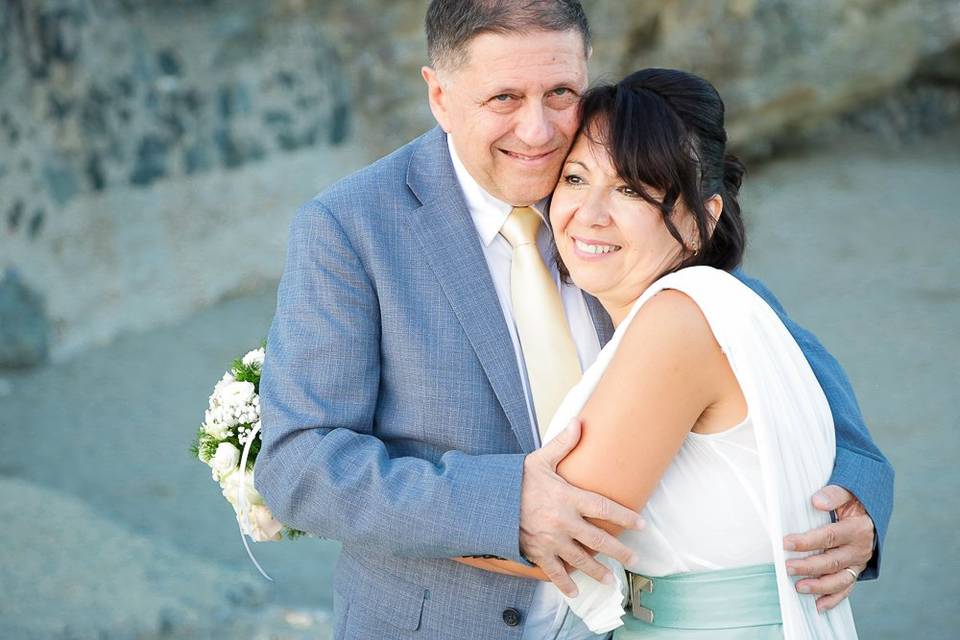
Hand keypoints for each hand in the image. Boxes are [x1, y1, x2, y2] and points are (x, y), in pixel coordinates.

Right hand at [519, 419, 644, 596]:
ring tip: (611, 580)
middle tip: (634, 559)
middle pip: (599, 540)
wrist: (488, 501)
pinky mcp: (538, 553)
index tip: (640, 525)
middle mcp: (564, 522)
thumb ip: (562, 444)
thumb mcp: (539, 459)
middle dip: (619, 551)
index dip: (624, 517)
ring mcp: (551, 541)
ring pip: (581, 560)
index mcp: (568, 498)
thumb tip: (579, 422)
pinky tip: (574, 592)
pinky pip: (555, 572)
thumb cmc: (515, 480)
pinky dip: (565, 584)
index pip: (604, 508)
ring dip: (598, 571)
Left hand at [783, 485, 874, 611]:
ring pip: (840, 580)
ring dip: (819, 586)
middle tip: (787, 567)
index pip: (830, 537)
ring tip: (799, 588)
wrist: (870, 513)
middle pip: (833, 561)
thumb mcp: (848, 492)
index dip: (807, 541)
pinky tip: (818, 606)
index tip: (786, 543)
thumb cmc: (854, 501)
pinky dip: (833, 599)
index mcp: (858, 529)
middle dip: (809, 566)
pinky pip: (846, 588)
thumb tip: (817, 501)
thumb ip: (833, 494)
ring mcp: (858, 562)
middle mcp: (860, 549)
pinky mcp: (855, 571)